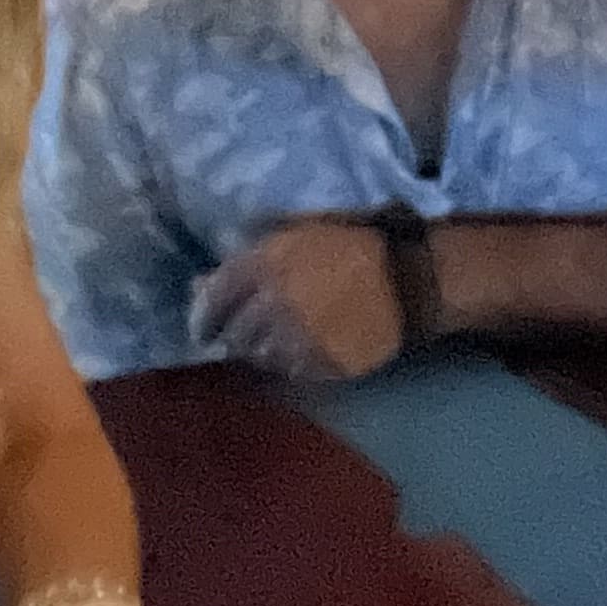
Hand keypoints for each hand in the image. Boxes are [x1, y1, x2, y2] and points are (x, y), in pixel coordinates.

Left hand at [188, 219, 404, 381]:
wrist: (406, 276)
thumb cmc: (349, 243)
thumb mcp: (293, 233)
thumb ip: (246, 256)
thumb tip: (200, 282)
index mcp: (261, 267)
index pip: (212, 302)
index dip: (203, 318)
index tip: (205, 328)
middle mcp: (271, 306)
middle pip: (234, 336)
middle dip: (235, 335)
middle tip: (244, 335)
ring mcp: (295, 340)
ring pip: (260, 358)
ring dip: (264, 350)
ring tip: (279, 341)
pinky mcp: (320, 366)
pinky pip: (291, 372)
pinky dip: (291, 363)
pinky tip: (304, 350)